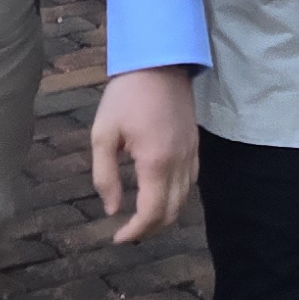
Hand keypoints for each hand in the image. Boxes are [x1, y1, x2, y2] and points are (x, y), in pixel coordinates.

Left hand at [91, 67, 199, 243]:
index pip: (152, 213)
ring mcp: (191, 154)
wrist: (160, 62)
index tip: (118, 238)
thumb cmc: (126, 95)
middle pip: (172, 212)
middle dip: (150, 228)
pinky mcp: (195, 145)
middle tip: (127, 231)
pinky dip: (176, 197)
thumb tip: (111, 208)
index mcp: (156, 162)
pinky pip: (190, 183)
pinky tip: (159, 194)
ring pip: (184, 200)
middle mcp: (180, 163)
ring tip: (141, 216)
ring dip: (164, 214)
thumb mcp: (103, 134)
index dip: (135, 231)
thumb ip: (105, 175)